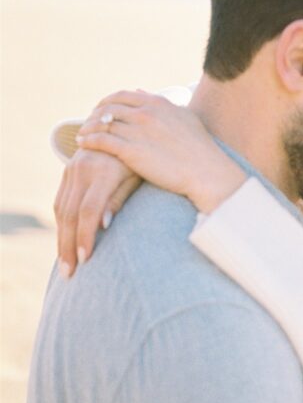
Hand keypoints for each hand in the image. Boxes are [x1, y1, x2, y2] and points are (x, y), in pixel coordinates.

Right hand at [54, 149, 140, 276]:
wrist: (125, 129)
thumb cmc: (143, 159)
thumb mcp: (137, 176)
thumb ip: (119, 198)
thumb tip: (103, 225)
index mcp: (103, 172)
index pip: (88, 211)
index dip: (85, 236)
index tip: (85, 259)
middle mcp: (83, 169)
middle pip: (70, 214)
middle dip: (68, 246)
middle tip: (70, 273)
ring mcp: (72, 169)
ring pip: (61, 209)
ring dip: (61, 239)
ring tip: (65, 264)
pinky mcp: (68, 170)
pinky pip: (60, 201)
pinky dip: (61, 224)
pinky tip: (64, 242)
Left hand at [77, 91, 246, 213]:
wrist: (206, 171)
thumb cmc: (200, 148)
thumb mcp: (184, 117)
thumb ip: (163, 104)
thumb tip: (142, 93)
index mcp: (157, 103)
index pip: (122, 96)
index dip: (107, 102)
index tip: (100, 111)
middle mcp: (145, 112)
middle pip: (108, 108)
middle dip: (94, 115)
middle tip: (88, 124)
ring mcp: (137, 131)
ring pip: (101, 123)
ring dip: (88, 128)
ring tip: (82, 135)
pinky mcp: (131, 151)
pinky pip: (101, 140)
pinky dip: (89, 140)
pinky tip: (83, 144)